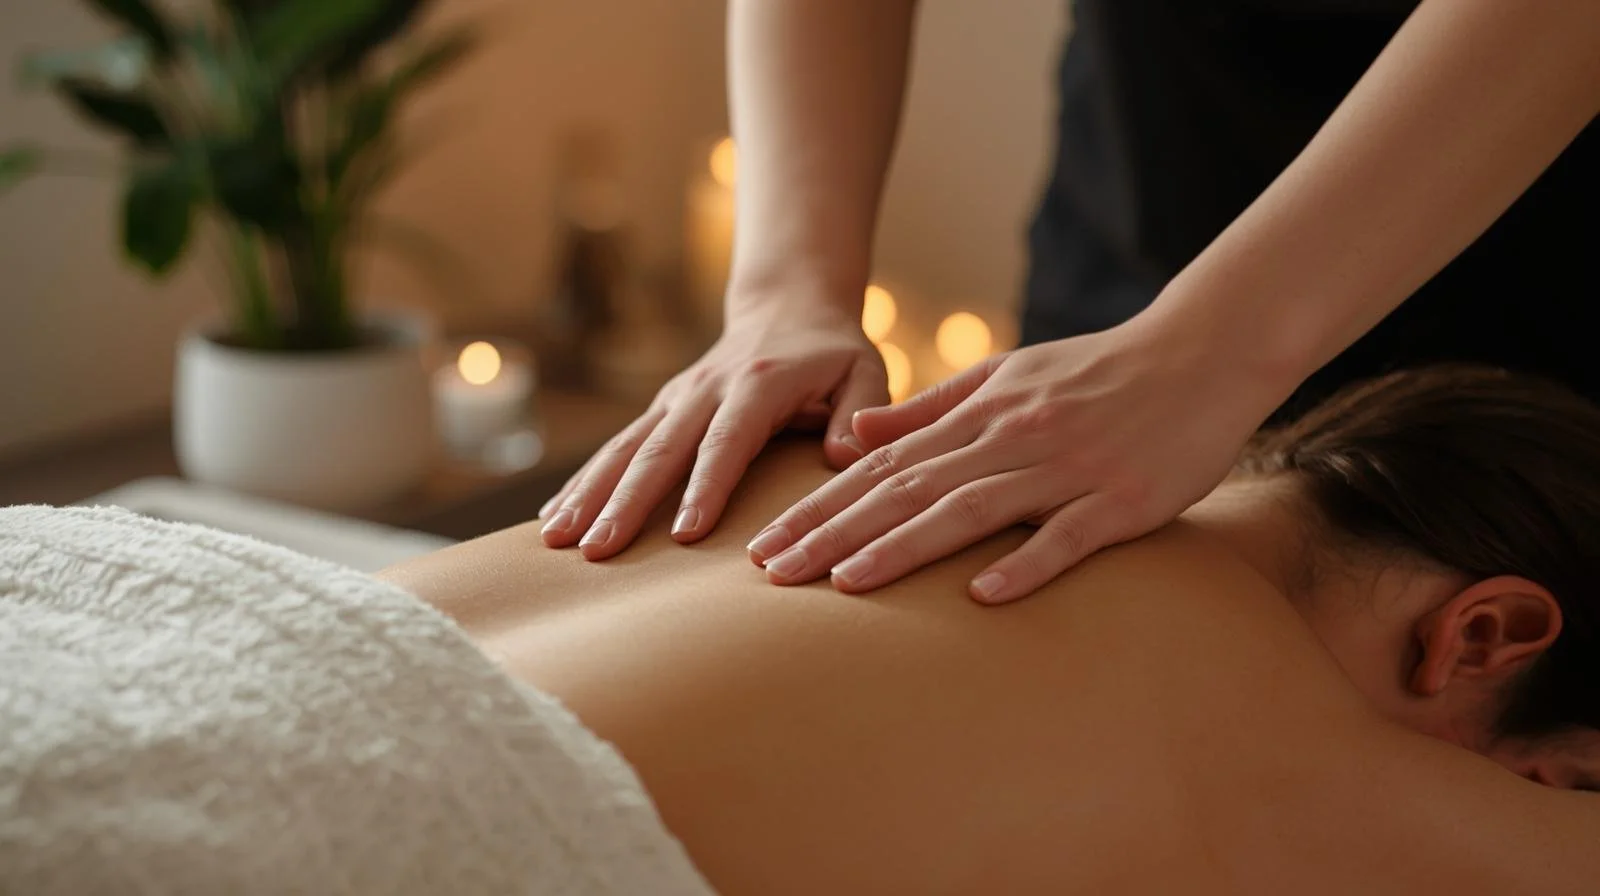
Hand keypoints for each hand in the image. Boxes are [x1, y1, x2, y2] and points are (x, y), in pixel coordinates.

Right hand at [540, 305, 888, 559]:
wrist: (788, 307)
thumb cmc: (833, 353)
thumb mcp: (865, 371)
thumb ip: (862, 413)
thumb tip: (846, 459)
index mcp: (757, 385)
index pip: (727, 442)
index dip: (706, 487)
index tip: (686, 534)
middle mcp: (705, 391)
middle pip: (659, 450)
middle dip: (625, 502)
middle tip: (598, 550)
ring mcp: (675, 400)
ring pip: (624, 449)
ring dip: (588, 494)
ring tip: (557, 540)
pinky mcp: (660, 411)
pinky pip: (616, 449)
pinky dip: (583, 484)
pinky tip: (553, 519)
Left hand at [744, 317, 1285, 603]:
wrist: (1201, 352)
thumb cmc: (1098, 370)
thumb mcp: (1007, 374)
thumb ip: (932, 405)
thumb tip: (856, 429)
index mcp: (981, 413)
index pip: (882, 466)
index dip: (821, 506)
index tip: (766, 544)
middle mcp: (1012, 439)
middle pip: (908, 490)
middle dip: (835, 532)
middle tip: (773, 573)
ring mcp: (1066, 469)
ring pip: (971, 510)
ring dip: (904, 547)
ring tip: (844, 584)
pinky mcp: (1121, 499)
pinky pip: (1067, 535)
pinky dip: (1026, 563)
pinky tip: (982, 597)